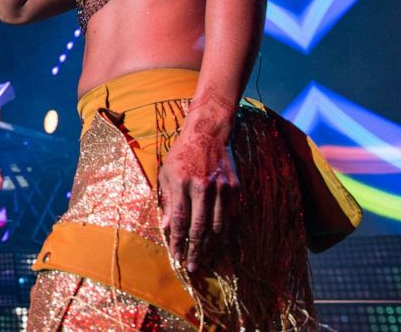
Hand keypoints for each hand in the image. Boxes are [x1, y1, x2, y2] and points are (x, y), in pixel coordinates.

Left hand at [158, 109, 238, 273]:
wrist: (207, 134)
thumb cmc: (181, 154)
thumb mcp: (166, 173)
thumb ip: (167, 200)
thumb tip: (167, 226)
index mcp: (181, 183)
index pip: (180, 220)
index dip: (178, 242)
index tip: (176, 256)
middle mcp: (202, 187)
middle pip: (199, 227)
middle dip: (195, 250)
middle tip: (192, 266)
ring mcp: (221, 188)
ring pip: (218, 226)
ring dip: (212, 247)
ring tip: (206, 260)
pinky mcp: (234, 188)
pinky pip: (231, 217)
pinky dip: (227, 234)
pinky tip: (221, 244)